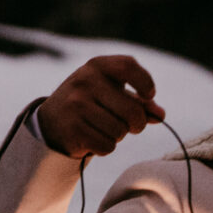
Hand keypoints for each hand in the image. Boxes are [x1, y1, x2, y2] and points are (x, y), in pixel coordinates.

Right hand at [37, 55, 163, 158]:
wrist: (52, 120)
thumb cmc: (92, 102)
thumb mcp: (112, 92)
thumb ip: (138, 101)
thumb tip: (160, 115)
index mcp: (97, 66)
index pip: (128, 65)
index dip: (145, 82)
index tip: (148, 95)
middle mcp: (85, 81)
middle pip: (132, 111)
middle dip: (137, 124)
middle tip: (130, 125)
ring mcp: (76, 104)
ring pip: (120, 132)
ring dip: (118, 136)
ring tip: (104, 128)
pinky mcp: (72, 128)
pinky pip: (107, 146)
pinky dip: (105, 147)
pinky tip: (94, 138)